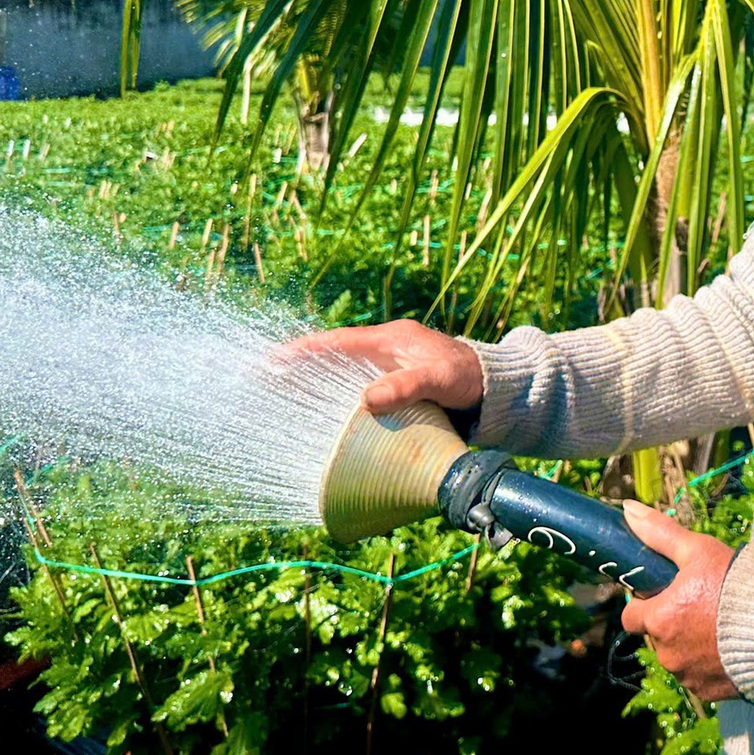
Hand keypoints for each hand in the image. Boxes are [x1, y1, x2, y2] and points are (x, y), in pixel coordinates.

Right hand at [278, 319, 483, 413]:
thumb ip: (407, 386)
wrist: (496, 388)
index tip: (268, 363)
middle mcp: (382, 350)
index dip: (299, 353)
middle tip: (258, 381)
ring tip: (272, 397)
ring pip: (337, 374)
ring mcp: (386, 368)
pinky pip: (351, 390)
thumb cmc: (470, 378)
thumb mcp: (440, 380)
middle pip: (328, 357)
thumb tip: (367, 400)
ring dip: (308, 384)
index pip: (334, 342)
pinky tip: (314, 414)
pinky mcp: (392, 387)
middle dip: (294, 368)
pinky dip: (330, 399)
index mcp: (389, 339)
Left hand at [619, 501, 739, 701]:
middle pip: (658, 637)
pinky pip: (700, 678)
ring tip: (721, 625)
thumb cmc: (737, 584)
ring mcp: (689, 676)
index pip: (631, 617)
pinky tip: (731, 646)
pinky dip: (710, 664)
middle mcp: (668, 653)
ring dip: (690, 645)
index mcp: (660, 619)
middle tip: (702, 604)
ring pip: (679, 658)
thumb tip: (628, 510)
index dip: (645, 604)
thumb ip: (660, 533)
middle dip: (672, 622)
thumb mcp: (698, 551)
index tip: (666, 593)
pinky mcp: (711, 692)